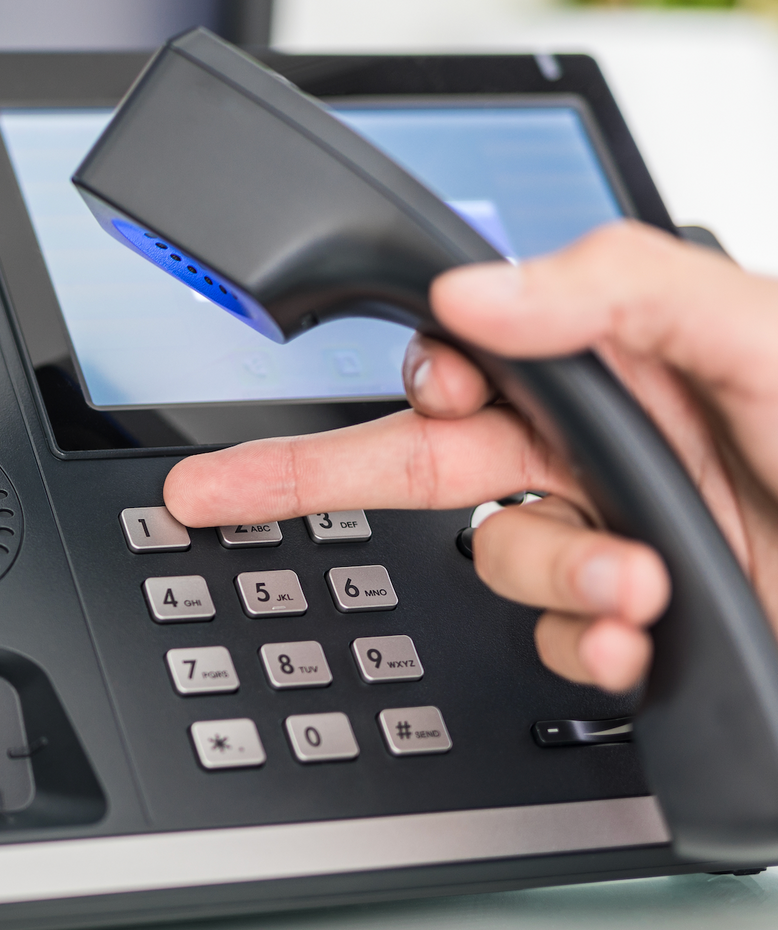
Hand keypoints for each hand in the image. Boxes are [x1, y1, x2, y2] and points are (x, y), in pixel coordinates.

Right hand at [163, 221, 777, 692]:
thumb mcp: (765, 338)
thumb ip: (620, 288)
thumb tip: (477, 291)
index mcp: (618, 360)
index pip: (466, 352)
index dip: (427, 366)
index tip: (435, 373)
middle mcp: (604, 448)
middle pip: (420, 458)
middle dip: (304, 479)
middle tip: (207, 494)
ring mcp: (616, 538)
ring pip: (500, 561)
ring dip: (561, 576)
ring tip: (645, 582)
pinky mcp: (641, 623)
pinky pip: (559, 638)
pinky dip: (594, 642)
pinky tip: (652, 635)